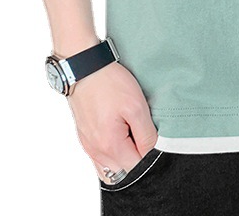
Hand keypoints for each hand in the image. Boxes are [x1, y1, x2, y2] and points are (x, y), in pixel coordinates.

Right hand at [66, 60, 158, 180]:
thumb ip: (146, 135)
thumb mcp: (136, 106)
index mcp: (110, 147)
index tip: (153, 139)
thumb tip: (153, 153)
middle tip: (144, 134)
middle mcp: (96, 152)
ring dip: (125, 157)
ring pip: (112, 167)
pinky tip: (120, 134)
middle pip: (124, 171)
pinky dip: (113, 153)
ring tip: (132, 133)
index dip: (151, 157)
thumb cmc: (109, 83)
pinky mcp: (85, 138)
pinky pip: (101, 159)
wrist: (84, 67)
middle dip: (138, 159)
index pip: (137, 169)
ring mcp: (89, 146)